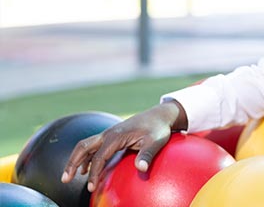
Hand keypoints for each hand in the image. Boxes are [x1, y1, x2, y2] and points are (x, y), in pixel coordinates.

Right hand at [60, 101, 186, 191]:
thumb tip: (141, 169)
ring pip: (86, 146)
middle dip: (72, 163)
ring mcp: (109, 134)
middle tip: (65, 180)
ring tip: (69, 177)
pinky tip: (86, 169)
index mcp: (116, 136)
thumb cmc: (158, 129)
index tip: (91, 188)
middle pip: (83, 147)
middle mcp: (108, 134)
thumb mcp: (156, 141)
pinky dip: (86, 157)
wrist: (160, 115)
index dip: (94, 173)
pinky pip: (94, 146)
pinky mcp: (111, 136)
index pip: (99, 157)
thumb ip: (147, 154)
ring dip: (75, 160)